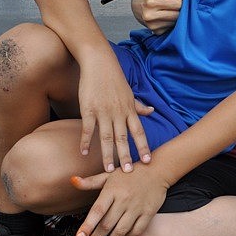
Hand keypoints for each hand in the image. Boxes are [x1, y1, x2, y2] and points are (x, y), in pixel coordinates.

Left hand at [71, 164, 167, 235]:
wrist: (157, 170)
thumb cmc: (130, 173)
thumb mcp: (109, 175)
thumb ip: (91, 182)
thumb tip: (72, 180)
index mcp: (112, 190)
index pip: (97, 211)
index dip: (87, 226)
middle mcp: (124, 199)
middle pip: (107, 225)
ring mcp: (137, 207)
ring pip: (121, 231)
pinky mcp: (148, 212)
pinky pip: (137, 230)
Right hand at [77, 55, 152, 171]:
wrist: (99, 63)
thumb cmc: (115, 78)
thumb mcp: (129, 93)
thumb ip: (139, 106)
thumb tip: (152, 112)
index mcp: (129, 109)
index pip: (139, 131)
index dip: (144, 146)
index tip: (148, 161)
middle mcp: (118, 112)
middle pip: (123, 138)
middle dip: (126, 155)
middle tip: (128, 172)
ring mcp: (103, 111)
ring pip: (106, 136)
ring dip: (108, 154)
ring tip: (109, 169)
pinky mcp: (88, 109)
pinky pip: (87, 128)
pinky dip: (85, 141)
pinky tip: (84, 153)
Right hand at [131, 0, 182, 34]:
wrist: (137, 7)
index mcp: (151, 3)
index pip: (177, 4)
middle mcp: (150, 16)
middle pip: (178, 14)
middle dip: (179, 8)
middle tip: (174, 4)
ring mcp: (153, 26)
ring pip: (176, 21)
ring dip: (176, 15)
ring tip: (169, 9)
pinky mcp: (157, 32)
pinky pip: (172, 26)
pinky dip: (172, 21)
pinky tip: (166, 16)